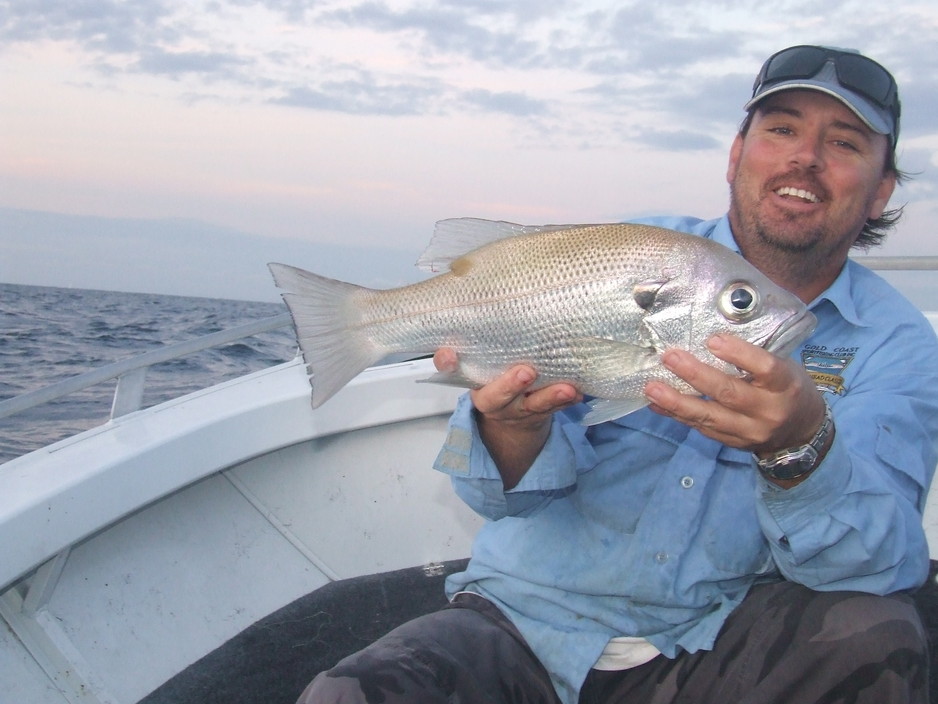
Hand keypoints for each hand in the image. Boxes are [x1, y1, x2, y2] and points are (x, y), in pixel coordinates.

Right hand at [433, 349, 581, 487]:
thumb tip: (446, 351)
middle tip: (526, 371)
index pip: (457, 375)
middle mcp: (498, 404)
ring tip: (567, 389)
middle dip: (512, 385)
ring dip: (552, 397)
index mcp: (478, 391)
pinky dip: (570, 400)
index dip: (450, 366)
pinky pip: (558, 409)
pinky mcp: (545, 414)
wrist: (512, 426)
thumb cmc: (495, 388)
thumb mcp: (475, 375)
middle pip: (501, 397)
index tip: (450, 355)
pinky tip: (580, 392)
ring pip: (536, 406)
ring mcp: (523, 411)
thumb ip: (460, 362)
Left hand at [643, 334, 825, 457]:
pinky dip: (677, 415)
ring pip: (710, 416)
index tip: (713, 340)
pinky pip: (702, 428)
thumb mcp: (785, 367)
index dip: (739, 354)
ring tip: (652, 388)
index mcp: (786, 384)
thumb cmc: (787, 388)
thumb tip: (709, 336)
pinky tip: (657, 404)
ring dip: (677, 402)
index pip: (765, 368)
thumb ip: (754, 357)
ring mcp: (750, 431)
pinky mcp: (734, 443)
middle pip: (730, 393)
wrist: (802, 431)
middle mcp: (769, 410)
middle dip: (696, 376)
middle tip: (669, 358)